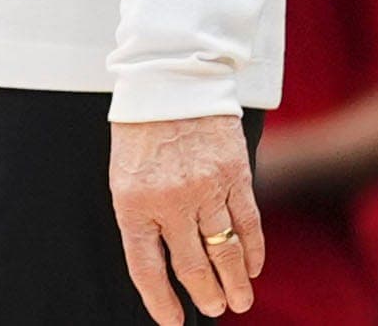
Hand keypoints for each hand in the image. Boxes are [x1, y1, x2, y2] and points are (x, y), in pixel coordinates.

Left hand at [110, 114, 262, 325]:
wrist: (170, 76)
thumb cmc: (141, 126)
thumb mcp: (125, 172)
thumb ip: (142, 213)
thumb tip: (162, 258)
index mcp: (134, 202)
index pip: (147, 268)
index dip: (160, 301)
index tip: (172, 321)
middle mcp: (170, 201)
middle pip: (191, 265)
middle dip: (204, 294)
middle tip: (213, 308)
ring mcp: (206, 188)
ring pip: (224, 250)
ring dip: (233, 282)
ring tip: (239, 301)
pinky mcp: (235, 173)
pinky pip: (248, 222)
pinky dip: (252, 249)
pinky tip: (253, 266)